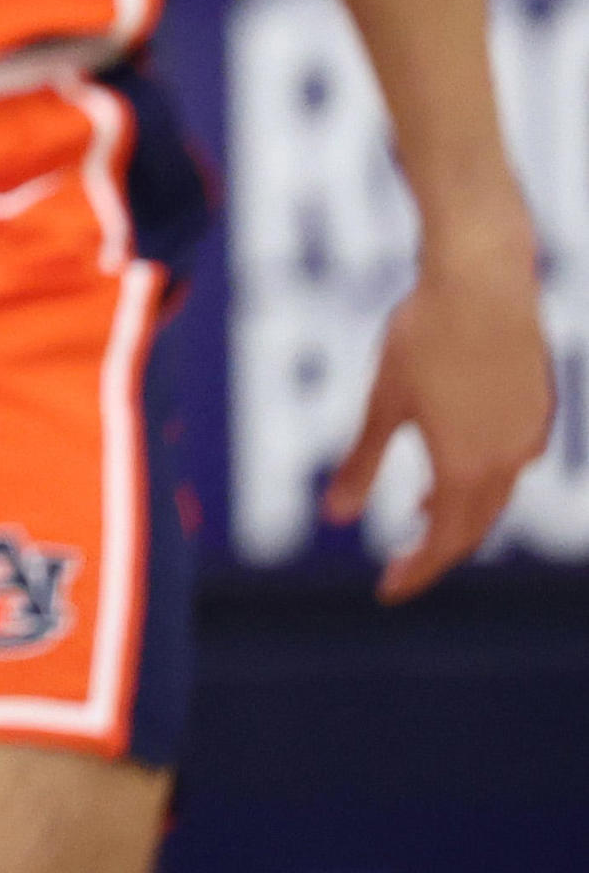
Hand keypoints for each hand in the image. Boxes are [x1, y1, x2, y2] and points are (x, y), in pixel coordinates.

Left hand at [323, 196, 554, 601]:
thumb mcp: (381, 401)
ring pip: (496, 493)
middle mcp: (509, 460)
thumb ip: (360, 462)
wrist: (483, 279)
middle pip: (474, 526)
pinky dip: (479, 477)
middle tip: (401, 566)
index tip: (388, 592)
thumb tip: (333, 516)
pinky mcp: (539, 407)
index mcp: (467, 466)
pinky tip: (454, 459)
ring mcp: (530, 434)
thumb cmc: (424, 336)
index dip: (418, 572)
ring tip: (418, 512)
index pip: (445, 543)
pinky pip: (512, 461)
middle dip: (436, 551)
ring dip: (458, 511)